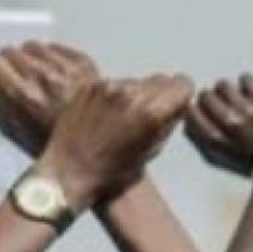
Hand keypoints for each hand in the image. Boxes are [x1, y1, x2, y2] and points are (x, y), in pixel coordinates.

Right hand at [0, 42, 98, 156]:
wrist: (102, 147)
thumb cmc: (61, 145)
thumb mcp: (22, 136)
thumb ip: (0, 107)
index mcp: (24, 98)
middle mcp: (43, 79)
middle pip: (12, 52)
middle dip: (11, 62)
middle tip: (16, 74)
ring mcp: (65, 70)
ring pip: (34, 46)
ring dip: (32, 58)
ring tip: (38, 75)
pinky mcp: (83, 64)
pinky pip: (58, 49)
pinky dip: (54, 57)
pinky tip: (56, 73)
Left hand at [37, 74, 194, 207]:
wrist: (70, 171)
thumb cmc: (110, 172)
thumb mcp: (151, 151)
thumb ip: (167, 123)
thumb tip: (175, 106)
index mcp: (152, 113)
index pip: (182, 84)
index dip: (180, 96)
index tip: (175, 103)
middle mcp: (132, 94)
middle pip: (161, 79)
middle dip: (159, 94)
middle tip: (146, 115)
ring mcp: (109, 87)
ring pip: (136, 81)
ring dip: (135, 94)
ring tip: (120, 119)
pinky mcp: (91, 86)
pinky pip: (113, 83)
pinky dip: (113, 95)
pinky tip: (104, 115)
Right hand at [184, 74, 252, 175]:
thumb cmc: (251, 159)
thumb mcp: (220, 159)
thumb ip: (200, 141)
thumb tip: (187, 119)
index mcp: (219, 143)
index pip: (192, 115)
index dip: (193, 110)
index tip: (199, 112)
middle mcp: (233, 125)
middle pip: (206, 96)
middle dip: (210, 99)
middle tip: (219, 106)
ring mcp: (250, 111)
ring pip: (223, 84)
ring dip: (227, 91)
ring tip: (235, 101)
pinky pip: (245, 78)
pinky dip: (246, 85)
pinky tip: (250, 97)